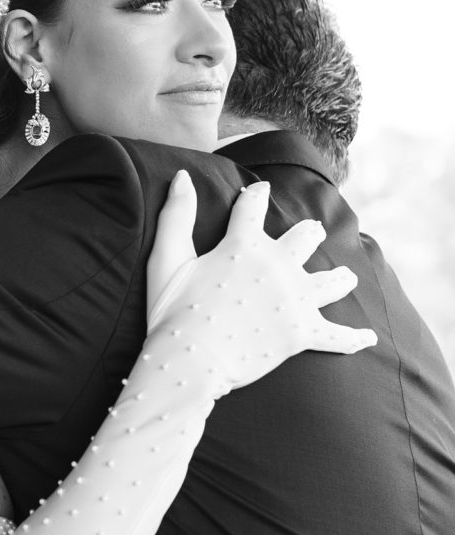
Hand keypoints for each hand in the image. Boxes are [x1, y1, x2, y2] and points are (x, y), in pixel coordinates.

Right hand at [146, 173, 376, 392]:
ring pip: (332, 281)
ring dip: (340, 278)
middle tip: (313, 232)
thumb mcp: (167, 259)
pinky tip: (367, 338)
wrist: (191, 360)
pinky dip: (353, 339)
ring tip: (346, 278)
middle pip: (306, 238)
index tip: (259, 192)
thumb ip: (176, 216)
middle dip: (308, 234)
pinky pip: (337, 336)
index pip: (253, 207)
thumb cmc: (173, 312)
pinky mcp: (303, 333)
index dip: (255, 197)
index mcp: (244, 244)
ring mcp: (295, 299)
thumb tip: (182, 174)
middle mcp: (278, 265)